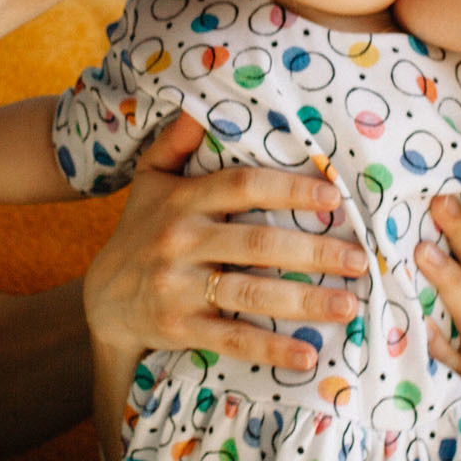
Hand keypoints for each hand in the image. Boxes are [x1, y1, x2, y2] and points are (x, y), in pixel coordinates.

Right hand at [82, 115, 366, 371]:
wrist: (101, 301)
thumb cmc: (143, 231)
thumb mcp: (150, 180)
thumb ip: (176, 142)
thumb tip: (200, 104)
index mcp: (183, 199)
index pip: (242, 185)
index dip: (289, 188)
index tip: (334, 196)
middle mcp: (180, 240)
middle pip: (257, 243)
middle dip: (314, 251)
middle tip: (359, 258)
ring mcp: (177, 286)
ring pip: (250, 292)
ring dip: (304, 301)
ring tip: (349, 305)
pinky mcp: (178, 328)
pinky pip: (231, 338)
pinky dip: (271, 349)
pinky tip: (308, 355)